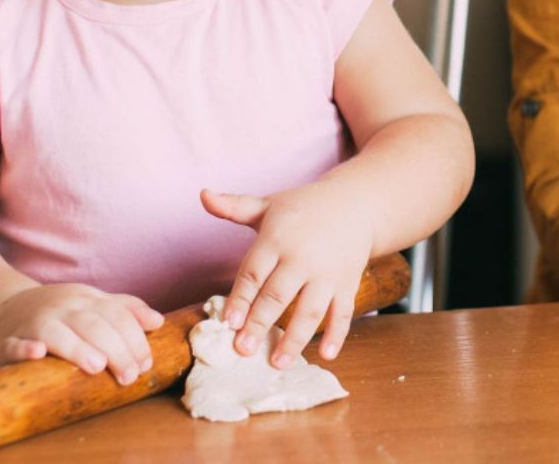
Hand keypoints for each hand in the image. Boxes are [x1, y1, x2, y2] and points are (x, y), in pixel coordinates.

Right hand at [0, 284, 162, 381]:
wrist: (8, 309)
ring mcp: (35, 323)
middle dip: (116, 350)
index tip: (146, 363)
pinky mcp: (8, 341)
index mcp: (87, 299)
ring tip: (98, 366)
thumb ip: (128, 310)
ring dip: (78, 348)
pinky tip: (38, 354)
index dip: (134, 338)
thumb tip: (158, 321)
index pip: (117, 314)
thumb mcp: (96, 304)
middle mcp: (63, 308)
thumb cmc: (63, 312)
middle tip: (130, 375)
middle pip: (93, 325)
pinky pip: (14, 344)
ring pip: (57, 333)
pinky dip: (25, 349)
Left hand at [201, 182, 373, 367]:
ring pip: (310, 309)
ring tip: (278, 363)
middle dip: (260, 324)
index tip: (228, 323)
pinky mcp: (348, 283)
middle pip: (278, 294)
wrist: (356, 202)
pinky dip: (337, 334)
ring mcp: (328, 272)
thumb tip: (203, 195)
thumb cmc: (304, 208)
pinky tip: (327, 354)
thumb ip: (235, 207)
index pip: (254, 272)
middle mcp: (303, 257)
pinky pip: (343, 311)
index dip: (241, 298)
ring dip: (295, 338)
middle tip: (243, 351)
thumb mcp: (269, 205)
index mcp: (278, 238)